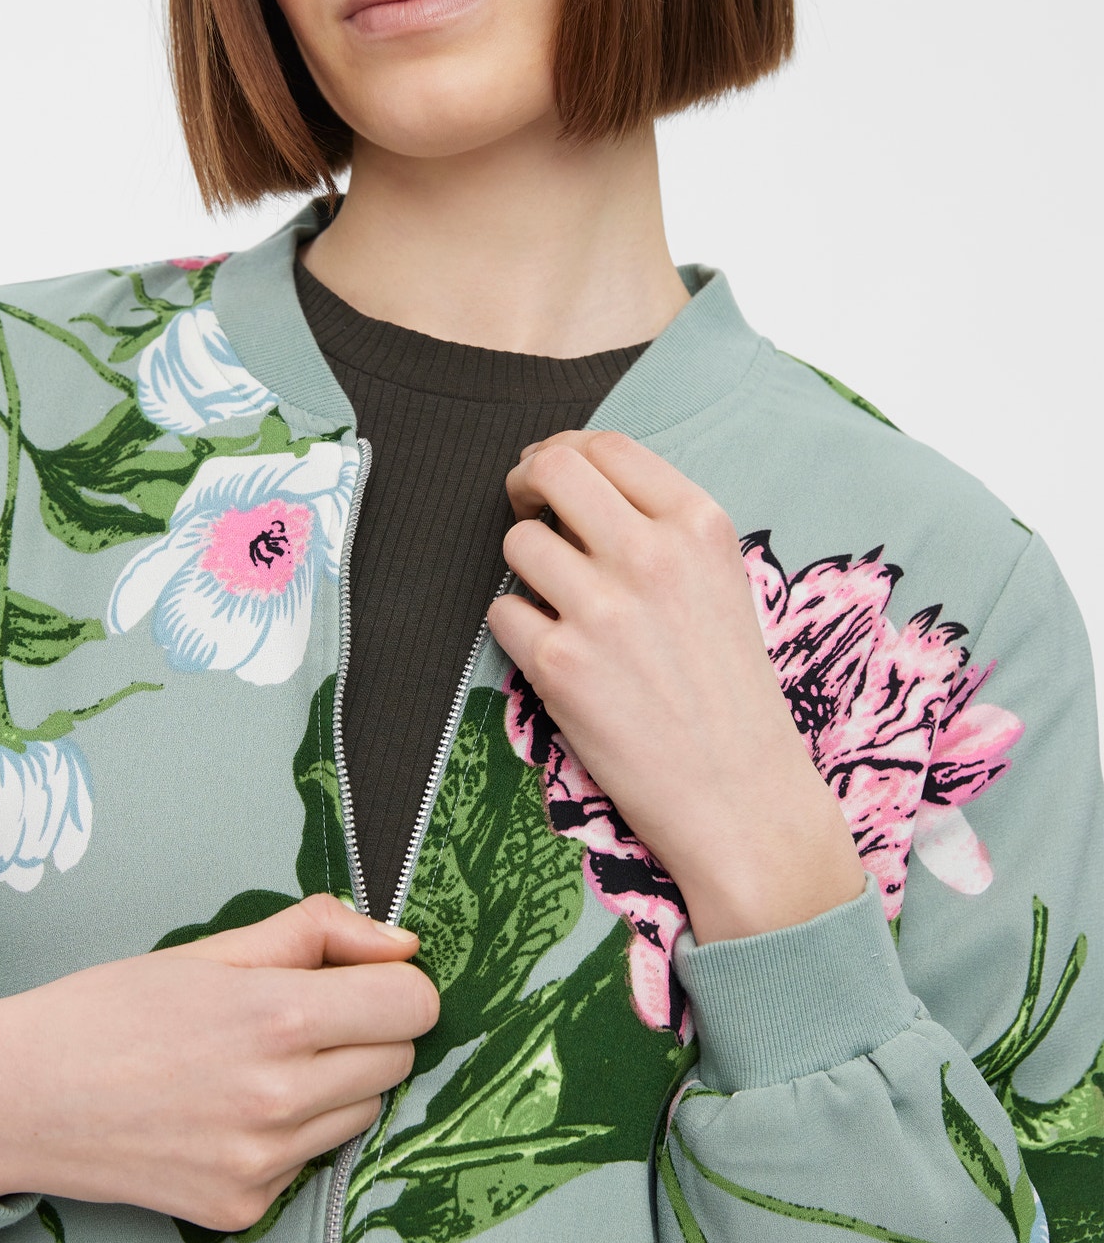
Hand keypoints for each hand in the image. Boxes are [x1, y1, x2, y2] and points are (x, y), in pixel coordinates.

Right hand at [0, 895, 438, 1231]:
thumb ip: (318, 931)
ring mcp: (262, 1164)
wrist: (19, 1097)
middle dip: (367, 1028)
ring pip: (363, 1112)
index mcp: (277, 1017)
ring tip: (259, 1062)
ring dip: (336, 1083)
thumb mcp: (215, 947)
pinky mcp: (242, 1210)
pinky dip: (290, 1134)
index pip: (413, 1006)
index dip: (395, 983)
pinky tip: (228, 1111)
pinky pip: (310, 1162)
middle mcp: (279, 1098)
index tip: (361, 977)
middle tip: (301, 1014)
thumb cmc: (112, 1008)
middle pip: (397, 1060)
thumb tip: (401, 942)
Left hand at [487, 430, 865, 942]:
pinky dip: (516, 630)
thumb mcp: (721, 584)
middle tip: (526, 510)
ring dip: (524, 569)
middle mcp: (651, 554)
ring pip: (516, 542)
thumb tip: (580, 494)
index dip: (563, 453)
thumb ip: (661, 531)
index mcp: (700, 525)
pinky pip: (501, 611)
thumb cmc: (731, 697)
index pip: (607, 445)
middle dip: (525, 484)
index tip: (552, 479)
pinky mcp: (557, 661)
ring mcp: (601, 606)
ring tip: (558, 606)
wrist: (741, 797)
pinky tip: (555, 656)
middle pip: (551, 468)